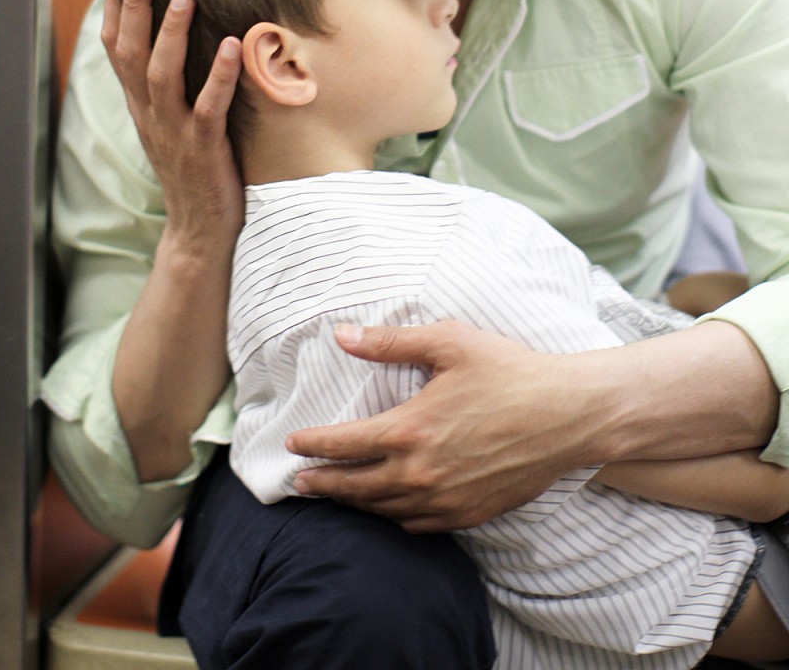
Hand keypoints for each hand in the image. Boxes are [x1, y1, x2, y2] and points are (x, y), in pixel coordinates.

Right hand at [102, 0, 243, 248]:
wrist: (201, 230)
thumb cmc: (197, 169)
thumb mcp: (175, 122)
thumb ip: (173, 85)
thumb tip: (183, 39)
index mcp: (141, 105)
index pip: (117, 47)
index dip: (117, 6)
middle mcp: (150, 113)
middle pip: (130, 52)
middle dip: (134, 5)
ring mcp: (174, 131)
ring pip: (161, 75)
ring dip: (171, 32)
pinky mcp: (203, 148)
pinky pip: (208, 107)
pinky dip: (218, 75)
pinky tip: (231, 46)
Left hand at [287, 321, 595, 531]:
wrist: (568, 415)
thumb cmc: (510, 372)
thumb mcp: (449, 343)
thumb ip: (391, 342)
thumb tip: (343, 335)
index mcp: (409, 429)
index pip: (343, 444)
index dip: (313, 444)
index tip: (293, 443)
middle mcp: (420, 472)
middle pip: (355, 487)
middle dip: (322, 484)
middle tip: (299, 482)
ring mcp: (445, 499)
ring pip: (383, 510)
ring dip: (353, 504)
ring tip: (336, 497)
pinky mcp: (469, 514)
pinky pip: (418, 525)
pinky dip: (393, 519)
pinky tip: (387, 510)